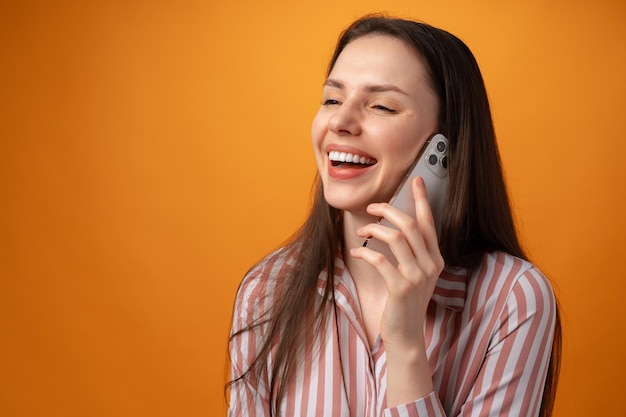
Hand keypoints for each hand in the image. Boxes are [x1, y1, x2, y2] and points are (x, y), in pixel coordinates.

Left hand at [349, 177, 443, 404]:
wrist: (406, 334)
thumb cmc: (405, 302)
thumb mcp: (415, 275)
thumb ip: (412, 253)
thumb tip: (393, 226)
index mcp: (435, 259)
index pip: (429, 223)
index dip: (421, 200)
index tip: (415, 181)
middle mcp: (430, 265)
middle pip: (410, 225)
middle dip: (389, 210)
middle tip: (373, 207)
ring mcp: (417, 277)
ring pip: (396, 238)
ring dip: (375, 229)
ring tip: (363, 231)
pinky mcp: (400, 288)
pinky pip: (381, 259)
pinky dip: (366, 251)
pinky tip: (358, 251)